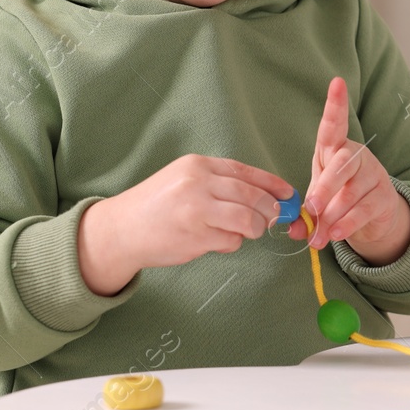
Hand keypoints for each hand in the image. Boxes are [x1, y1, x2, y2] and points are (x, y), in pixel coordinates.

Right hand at [78, 153, 294, 294]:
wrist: (121, 229)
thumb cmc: (156, 205)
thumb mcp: (184, 180)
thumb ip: (219, 184)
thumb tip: (265, 196)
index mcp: (197, 166)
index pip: (246, 172)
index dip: (273, 184)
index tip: (289, 194)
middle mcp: (198, 184)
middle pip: (253, 196)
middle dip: (270, 210)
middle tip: (273, 219)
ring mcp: (197, 210)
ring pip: (247, 220)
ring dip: (254, 229)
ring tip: (245, 232)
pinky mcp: (195, 236)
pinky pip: (231, 241)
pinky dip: (232, 243)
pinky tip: (216, 240)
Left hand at [290, 76, 409, 264]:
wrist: (372, 216)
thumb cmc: (337, 197)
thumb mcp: (317, 199)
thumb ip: (304, 212)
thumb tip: (293, 229)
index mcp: (335, 149)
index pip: (334, 124)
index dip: (335, 105)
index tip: (337, 82)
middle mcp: (357, 156)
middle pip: (342, 164)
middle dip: (325, 188)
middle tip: (312, 209)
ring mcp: (373, 174)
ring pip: (351, 192)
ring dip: (332, 217)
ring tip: (319, 237)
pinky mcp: (384, 196)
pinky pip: (364, 209)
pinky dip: (347, 224)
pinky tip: (336, 234)